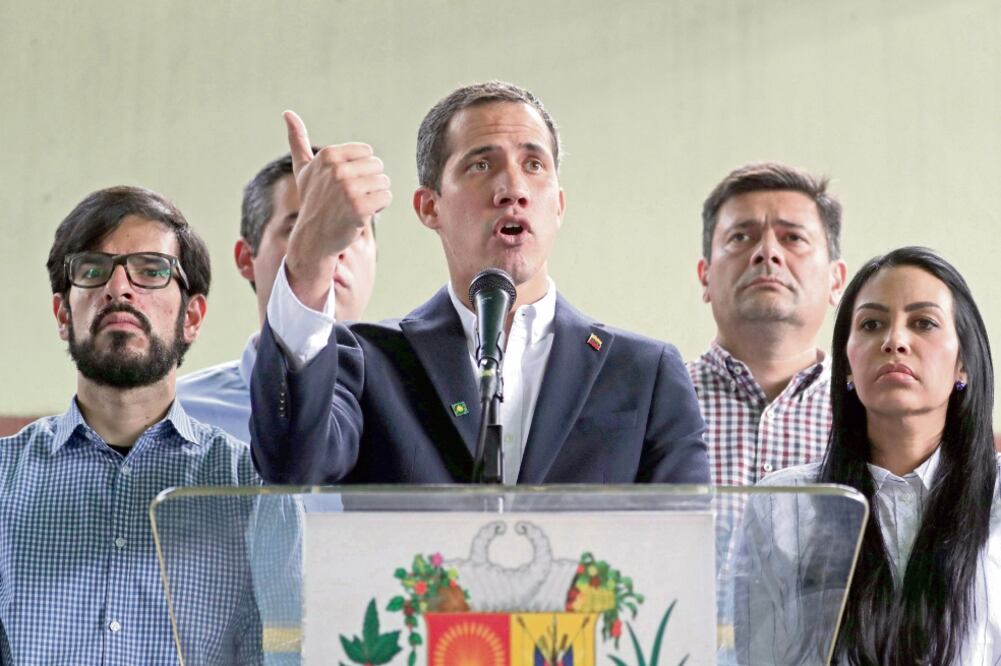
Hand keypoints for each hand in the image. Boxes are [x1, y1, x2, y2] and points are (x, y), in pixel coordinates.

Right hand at [283, 110, 390, 309]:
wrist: (314, 238)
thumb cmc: (313, 202)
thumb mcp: (303, 169)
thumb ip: (298, 141)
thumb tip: (288, 113)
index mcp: (328, 155)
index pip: (368, 153)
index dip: (361, 170)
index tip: (344, 184)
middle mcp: (337, 169)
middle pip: (378, 167)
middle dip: (370, 183)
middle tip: (351, 198)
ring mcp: (348, 188)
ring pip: (384, 182)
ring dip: (375, 196)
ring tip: (356, 206)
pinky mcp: (359, 207)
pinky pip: (386, 197)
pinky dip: (379, 207)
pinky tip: (362, 214)